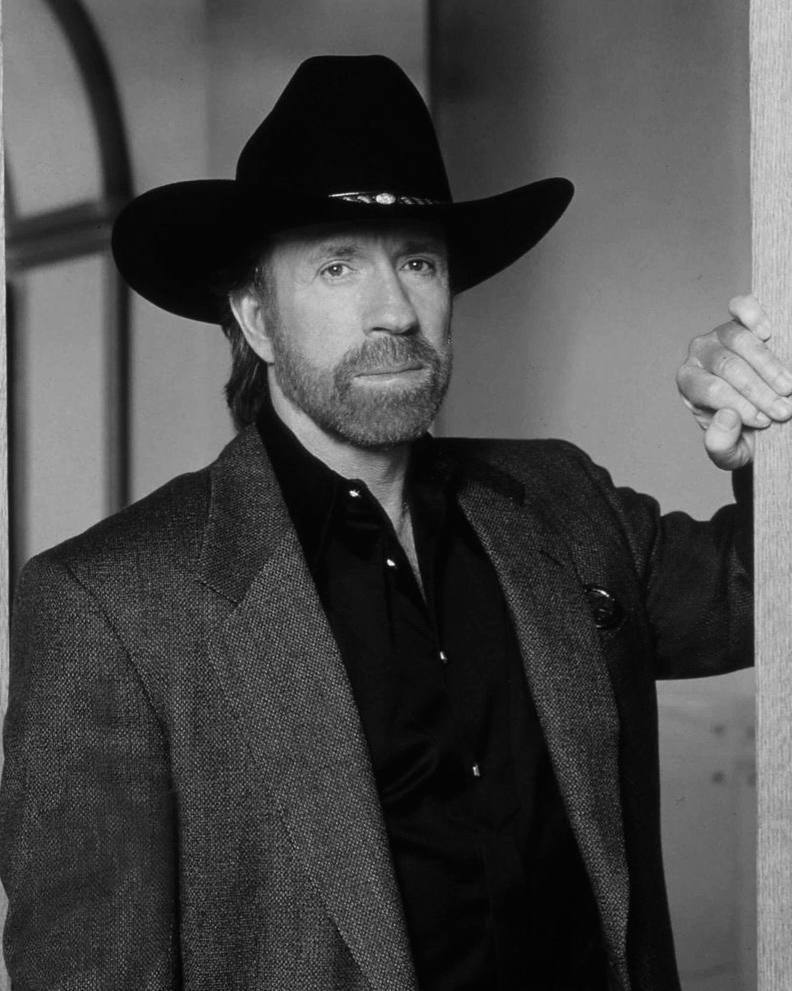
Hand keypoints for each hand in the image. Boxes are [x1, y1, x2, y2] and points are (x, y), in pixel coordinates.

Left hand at [676, 294, 791, 468]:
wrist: (762, 415)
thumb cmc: (741, 433)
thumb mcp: (729, 452)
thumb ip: (720, 445)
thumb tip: (726, 416)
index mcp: (690, 384)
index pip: (712, 390)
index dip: (741, 405)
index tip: (765, 422)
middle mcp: (699, 355)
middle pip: (727, 366)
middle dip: (758, 390)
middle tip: (784, 411)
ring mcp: (719, 334)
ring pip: (739, 339)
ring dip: (767, 364)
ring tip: (788, 387)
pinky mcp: (739, 319)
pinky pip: (741, 307)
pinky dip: (753, 314)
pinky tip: (768, 332)